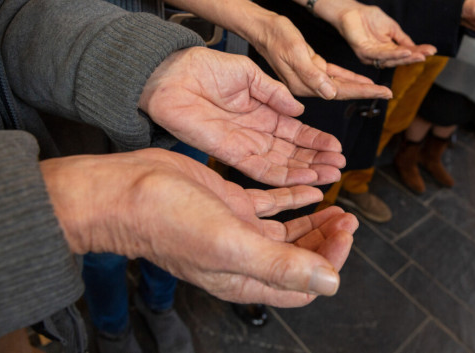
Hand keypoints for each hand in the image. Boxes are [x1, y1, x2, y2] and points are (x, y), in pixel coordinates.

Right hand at [41, 148, 358, 306]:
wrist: (126, 191)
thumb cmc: (168, 221)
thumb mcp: (229, 245)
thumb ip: (279, 265)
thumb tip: (329, 283)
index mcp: (245, 278)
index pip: (303, 283)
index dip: (329, 262)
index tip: (344, 234)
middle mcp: (244, 257)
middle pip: (299, 258)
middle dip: (327, 241)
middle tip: (348, 218)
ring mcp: (238, 230)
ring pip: (288, 232)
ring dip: (315, 222)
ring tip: (338, 208)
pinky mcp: (230, 204)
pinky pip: (270, 205)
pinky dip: (293, 200)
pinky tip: (311, 191)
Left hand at [139, 47, 345, 186]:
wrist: (172, 75)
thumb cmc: (205, 68)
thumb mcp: (249, 74)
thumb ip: (274, 93)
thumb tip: (299, 112)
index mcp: (263, 111)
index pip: (296, 132)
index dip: (316, 140)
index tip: (336, 148)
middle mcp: (256, 132)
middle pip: (293, 152)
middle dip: (317, 160)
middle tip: (340, 166)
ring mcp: (244, 145)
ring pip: (282, 165)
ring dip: (307, 171)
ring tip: (331, 175)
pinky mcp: (230, 155)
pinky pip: (261, 170)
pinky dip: (284, 176)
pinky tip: (305, 178)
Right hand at [250, 13, 393, 99]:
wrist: (262, 28)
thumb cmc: (276, 36)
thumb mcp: (294, 51)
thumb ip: (311, 73)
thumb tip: (331, 93)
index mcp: (303, 85)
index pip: (339, 92)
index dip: (363, 92)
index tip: (383, 92)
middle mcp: (307, 85)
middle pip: (342, 91)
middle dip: (366, 92)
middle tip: (389, 92)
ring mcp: (309, 78)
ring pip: (340, 84)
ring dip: (360, 86)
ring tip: (380, 89)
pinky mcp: (311, 68)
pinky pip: (333, 75)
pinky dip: (348, 77)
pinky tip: (361, 80)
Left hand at [335, 4, 436, 67]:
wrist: (351, 10)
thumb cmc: (369, 18)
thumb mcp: (392, 28)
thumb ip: (403, 39)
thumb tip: (417, 48)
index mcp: (387, 50)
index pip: (405, 53)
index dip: (418, 52)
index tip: (432, 50)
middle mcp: (379, 56)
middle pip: (399, 59)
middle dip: (414, 57)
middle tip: (428, 54)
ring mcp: (371, 56)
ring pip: (391, 59)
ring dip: (407, 57)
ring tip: (420, 55)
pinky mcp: (363, 52)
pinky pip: (380, 55)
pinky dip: (394, 54)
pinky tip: (405, 51)